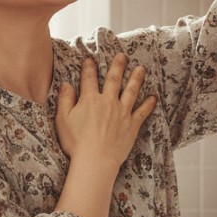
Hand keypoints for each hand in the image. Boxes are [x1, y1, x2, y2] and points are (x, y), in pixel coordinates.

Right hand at [55, 54, 156, 170]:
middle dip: (118, 66)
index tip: (90, 59)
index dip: (89, 68)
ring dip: (136, 78)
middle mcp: (108, 102)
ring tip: (141, 69)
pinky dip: (149, 104)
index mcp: (90, 100)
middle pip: (114, 80)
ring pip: (131, 91)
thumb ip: (65, 100)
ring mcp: (122, 113)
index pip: (89, 79)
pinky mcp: (132, 125)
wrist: (95, 160)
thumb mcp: (63, 120)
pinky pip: (143, 111)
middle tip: (122, 56)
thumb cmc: (76, 143)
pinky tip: (153, 97)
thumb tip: (65, 84)